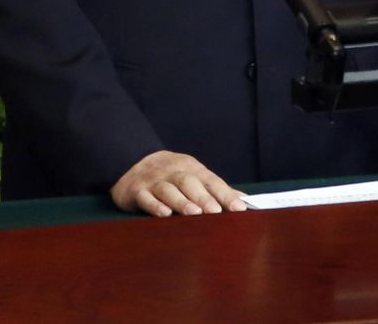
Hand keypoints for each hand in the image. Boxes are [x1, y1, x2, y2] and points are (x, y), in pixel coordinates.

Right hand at [111, 150, 248, 216]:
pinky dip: (154, 205)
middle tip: (216, 211)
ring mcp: (154, 180)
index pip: (211, 181)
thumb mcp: (193, 175)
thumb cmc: (172, 175)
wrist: (134, 163)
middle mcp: (173, 172)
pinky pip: (146, 197)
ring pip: (168, 190)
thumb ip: (215, 189)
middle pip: (189, 183)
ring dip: (181, 201)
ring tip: (194, 213)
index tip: (240, 208)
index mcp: (191, 168)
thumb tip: (243, 200)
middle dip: (203, 197)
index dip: (225, 194)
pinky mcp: (137, 191)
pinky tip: (164, 214)